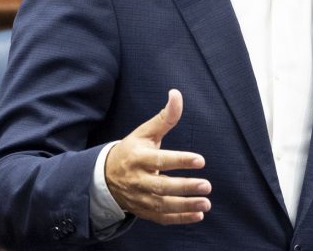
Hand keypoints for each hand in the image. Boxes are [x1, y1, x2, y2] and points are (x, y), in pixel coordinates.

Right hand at [105, 89, 211, 223]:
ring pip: (162, 205)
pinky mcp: (143, 210)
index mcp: (138, 157)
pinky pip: (162, 218)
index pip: (160, 160)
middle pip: (161, 186)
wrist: (105, 177)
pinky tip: (198, 215)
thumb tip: (176, 94)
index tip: (200, 160)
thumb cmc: (132, 150)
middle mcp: (138, 179)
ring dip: (185, 206)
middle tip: (206, 185)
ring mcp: (139, 197)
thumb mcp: (145, 132)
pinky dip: (180, 218)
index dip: (180, 160)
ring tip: (206, 203)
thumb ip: (164, 117)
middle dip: (184, 187)